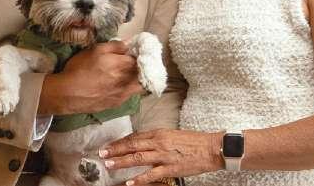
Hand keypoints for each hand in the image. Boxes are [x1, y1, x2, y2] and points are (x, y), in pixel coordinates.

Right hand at [38, 41, 141, 115]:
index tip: (135, 51)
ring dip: (138, 78)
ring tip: (130, 73)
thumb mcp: (95, 50)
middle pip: (142, 72)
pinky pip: (131, 94)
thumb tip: (129, 43)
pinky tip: (121, 84)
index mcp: (122, 65)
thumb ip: (114, 46)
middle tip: (134, 61)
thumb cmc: (79, 68)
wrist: (68, 94)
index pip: (140, 58)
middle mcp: (127, 80)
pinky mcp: (118, 103)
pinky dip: (130, 88)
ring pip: (140, 85)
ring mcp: (123, 94)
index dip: (138, 53)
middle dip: (141, 65)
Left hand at [98, 129, 222, 183]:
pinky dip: (139, 179)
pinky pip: (151, 175)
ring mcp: (163, 156)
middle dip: (115, 149)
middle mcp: (158, 142)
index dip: (120, 141)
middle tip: (102, 152)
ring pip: (138, 158)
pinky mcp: (170, 168)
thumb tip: (142, 142)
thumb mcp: (171, 134)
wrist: (211, 148)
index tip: (109, 144)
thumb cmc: (192, 142)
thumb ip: (156, 138)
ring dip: (122, 162)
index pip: (135, 136)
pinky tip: (129, 183)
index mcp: (159, 133)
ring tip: (109, 164)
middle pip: (132, 145)